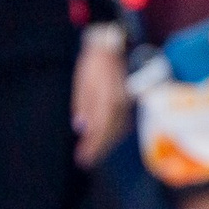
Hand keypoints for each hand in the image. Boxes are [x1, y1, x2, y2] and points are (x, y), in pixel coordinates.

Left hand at [73, 35, 128, 164]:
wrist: (111, 47)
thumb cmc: (93, 64)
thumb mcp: (82, 84)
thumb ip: (83, 107)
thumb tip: (81, 128)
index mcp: (107, 100)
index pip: (99, 130)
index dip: (91, 146)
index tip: (82, 159)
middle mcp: (120, 104)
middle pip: (110, 133)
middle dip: (98, 149)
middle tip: (85, 161)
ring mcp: (125, 102)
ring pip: (118, 130)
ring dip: (106, 144)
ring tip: (93, 154)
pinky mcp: (127, 101)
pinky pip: (122, 123)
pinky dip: (114, 134)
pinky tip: (106, 139)